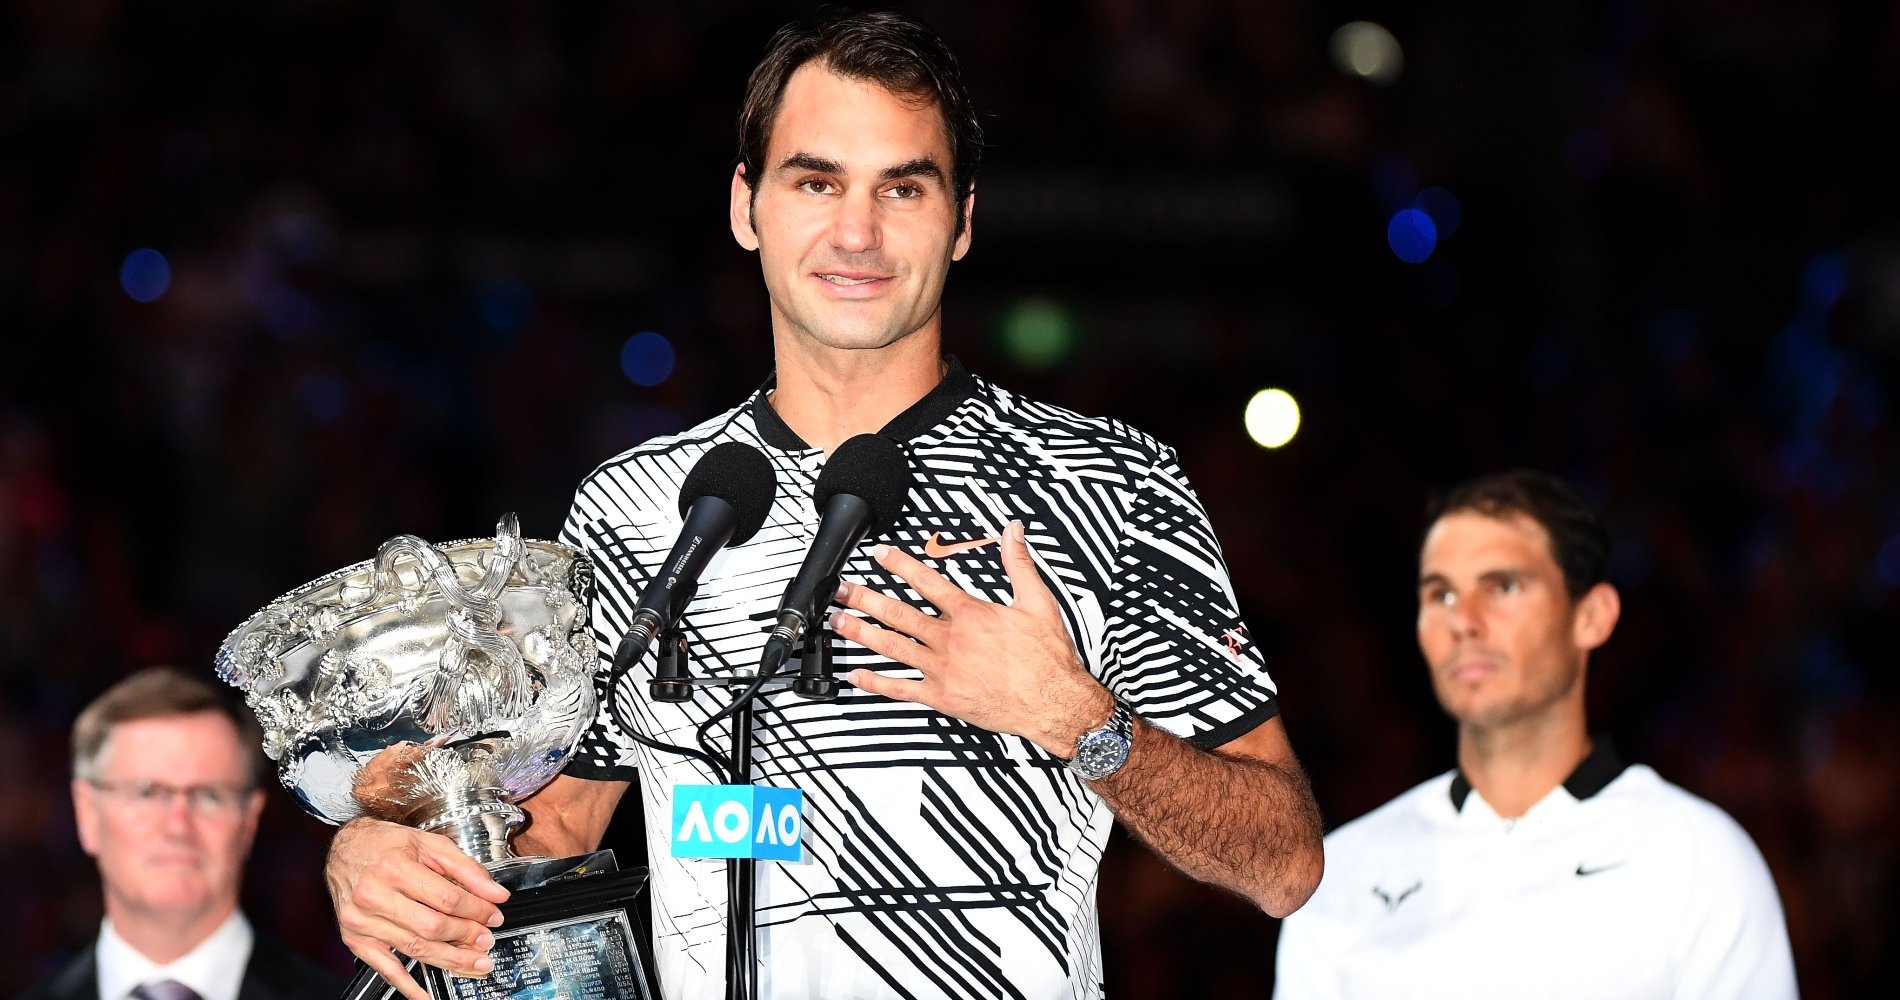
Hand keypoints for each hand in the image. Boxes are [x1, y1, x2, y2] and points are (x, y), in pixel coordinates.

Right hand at [325, 818, 510, 999]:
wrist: (345, 848)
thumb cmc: (385, 844)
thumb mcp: (429, 843)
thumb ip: (465, 868)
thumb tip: (495, 893)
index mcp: (395, 868)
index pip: (447, 898)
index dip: (477, 910)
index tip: (494, 915)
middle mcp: (374, 895)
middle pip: (432, 927)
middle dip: (466, 937)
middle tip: (487, 941)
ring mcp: (362, 921)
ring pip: (415, 948)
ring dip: (449, 960)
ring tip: (474, 963)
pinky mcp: (355, 939)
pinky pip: (385, 968)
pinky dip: (409, 985)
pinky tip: (427, 994)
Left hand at [833, 519, 1112, 755]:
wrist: (1055, 703)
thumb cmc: (1047, 659)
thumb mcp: (1039, 602)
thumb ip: (1019, 564)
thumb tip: (1013, 532)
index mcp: (971, 614)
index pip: (926, 581)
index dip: (899, 565)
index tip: (880, 555)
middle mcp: (951, 640)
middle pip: (898, 613)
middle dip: (865, 598)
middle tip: (842, 590)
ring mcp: (943, 669)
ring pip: (892, 647)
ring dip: (861, 633)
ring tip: (838, 622)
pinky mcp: (942, 697)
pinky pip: (901, 689)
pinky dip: (876, 682)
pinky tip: (857, 674)